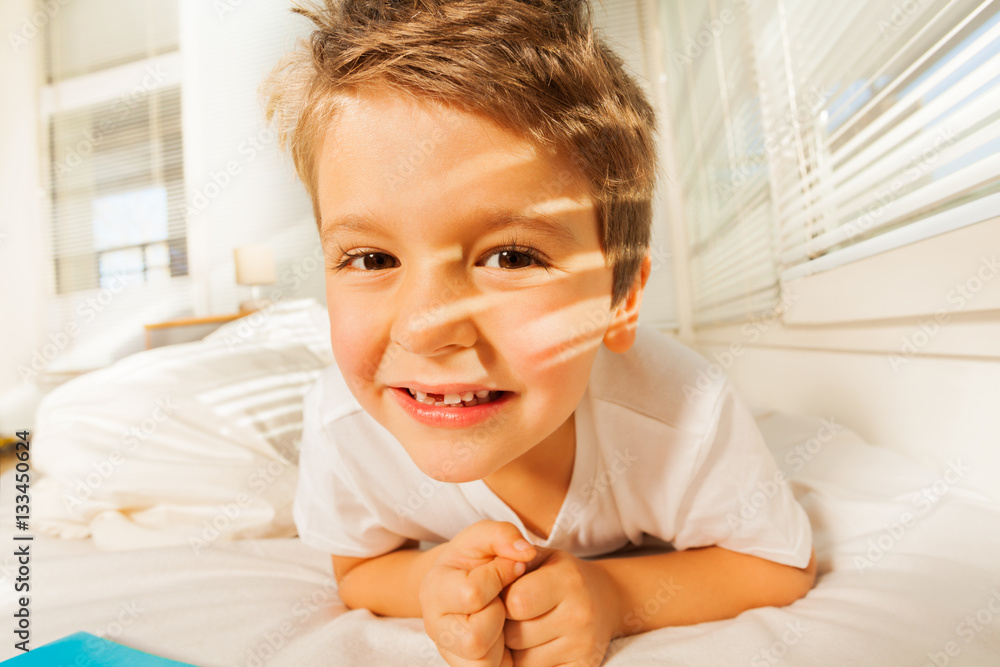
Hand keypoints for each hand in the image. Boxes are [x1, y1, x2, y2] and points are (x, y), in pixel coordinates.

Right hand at [420, 521, 536, 666]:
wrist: (467, 582)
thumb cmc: (477, 558)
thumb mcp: (486, 536)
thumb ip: (504, 534)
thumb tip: (526, 552)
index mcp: (433, 590)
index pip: (473, 593)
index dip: (500, 577)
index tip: (509, 567)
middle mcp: (434, 626)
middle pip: (474, 638)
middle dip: (498, 616)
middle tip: (502, 599)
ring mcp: (448, 651)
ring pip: (483, 662)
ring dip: (502, 639)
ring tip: (502, 617)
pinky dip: (504, 656)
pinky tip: (504, 634)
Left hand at [502, 549, 620, 666]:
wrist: (606, 599)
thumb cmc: (560, 575)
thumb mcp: (539, 556)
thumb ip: (509, 557)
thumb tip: (484, 578)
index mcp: (568, 579)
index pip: (516, 602)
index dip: (503, 600)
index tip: (506, 594)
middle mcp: (580, 614)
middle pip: (515, 634)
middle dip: (507, 626)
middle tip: (515, 615)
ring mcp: (584, 645)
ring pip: (522, 661)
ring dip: (516, 649)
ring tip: (527, 629)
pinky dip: (529, 664)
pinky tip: (537, 646)